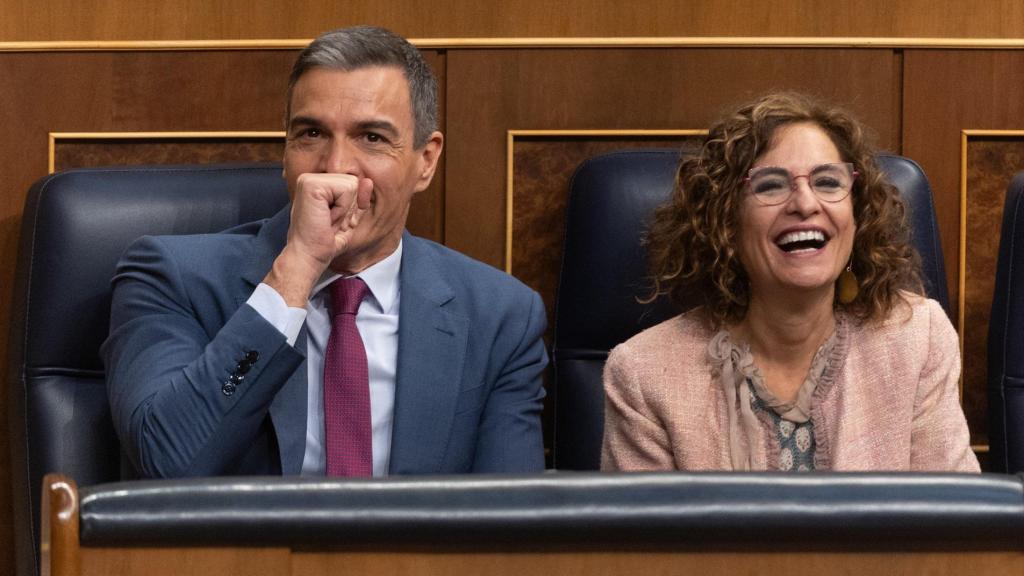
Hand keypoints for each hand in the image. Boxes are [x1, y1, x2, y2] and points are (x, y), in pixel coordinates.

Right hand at [264, 173, 372, 305]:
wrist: (308, 257)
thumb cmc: (324, 242)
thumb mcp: (348, 219)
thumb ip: (358, 200)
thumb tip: (367, 181)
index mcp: (316, 185)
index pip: (351, 184)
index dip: (349, 207)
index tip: (332, 222)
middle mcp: (310, 178)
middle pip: (353, 182)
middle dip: (348, 208)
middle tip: (329, 223)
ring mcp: (308, 179)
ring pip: (351, 184)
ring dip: (344, 210)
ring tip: (327, 221)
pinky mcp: (310, 185)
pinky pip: (346, 189)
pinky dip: (342, 209)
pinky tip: (325, 218)